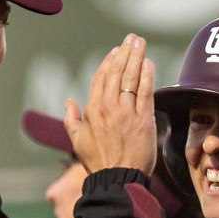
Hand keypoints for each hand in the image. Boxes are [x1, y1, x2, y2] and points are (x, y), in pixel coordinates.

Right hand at [64, 34, 155, 175]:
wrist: (117, 179)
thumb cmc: (98, 162)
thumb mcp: (77, 140)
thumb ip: (71, 119)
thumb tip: (69, 102)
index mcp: (92, 109)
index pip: (101, 77)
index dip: (109, 61)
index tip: (116, 51)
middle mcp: (110, 107)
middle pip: (117, 72)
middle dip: (125, 52)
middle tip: (132, 39)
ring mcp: (128, 112)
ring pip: (132, 78)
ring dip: (137, 57)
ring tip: (141, 43)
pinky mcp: (144, 120)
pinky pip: (145, 92)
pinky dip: (147, 76)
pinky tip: (149, 64)